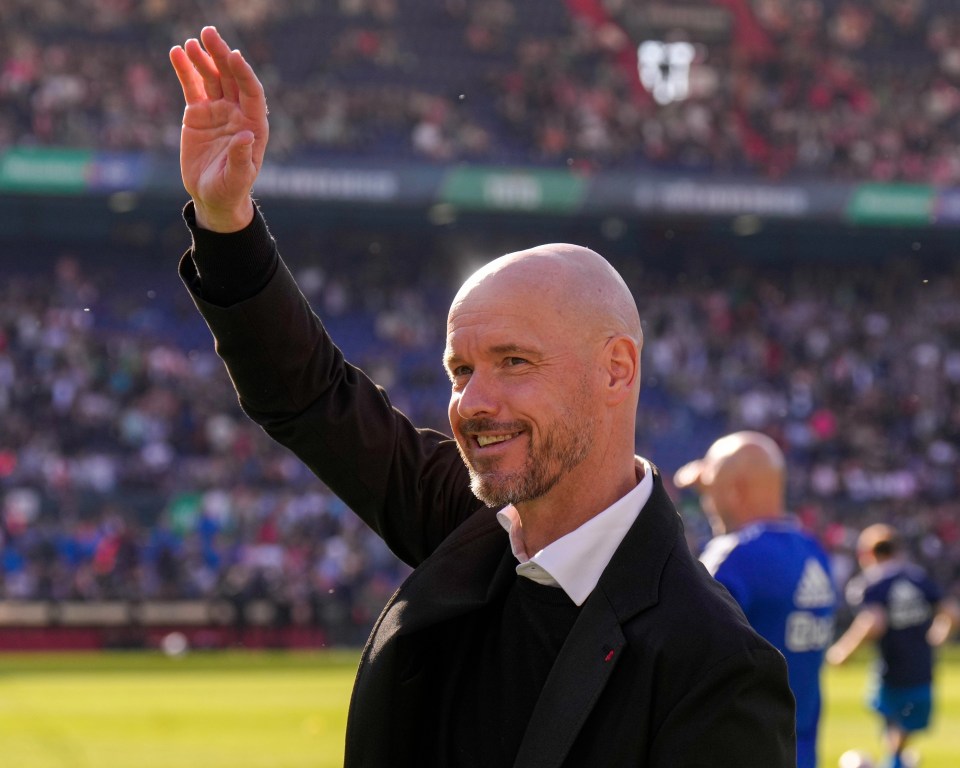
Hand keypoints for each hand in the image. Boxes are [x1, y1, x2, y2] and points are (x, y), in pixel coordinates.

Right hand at [169, 26, 268, 231]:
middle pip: (231, 78)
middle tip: (209, 34)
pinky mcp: (198, 112)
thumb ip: (241, 159)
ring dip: (202, 58)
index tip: (234, 55)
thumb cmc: (230, 190)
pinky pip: (192, 86)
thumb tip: (246, 137)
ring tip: (190, 43)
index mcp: (254, 125)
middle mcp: (238, 113)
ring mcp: (218, 110)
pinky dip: (185, 70)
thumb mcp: (237, 179)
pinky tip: (177, 52)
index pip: (252, 92)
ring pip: (211, 78)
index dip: (244, 74)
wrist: (211, 196)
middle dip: (221, 56)